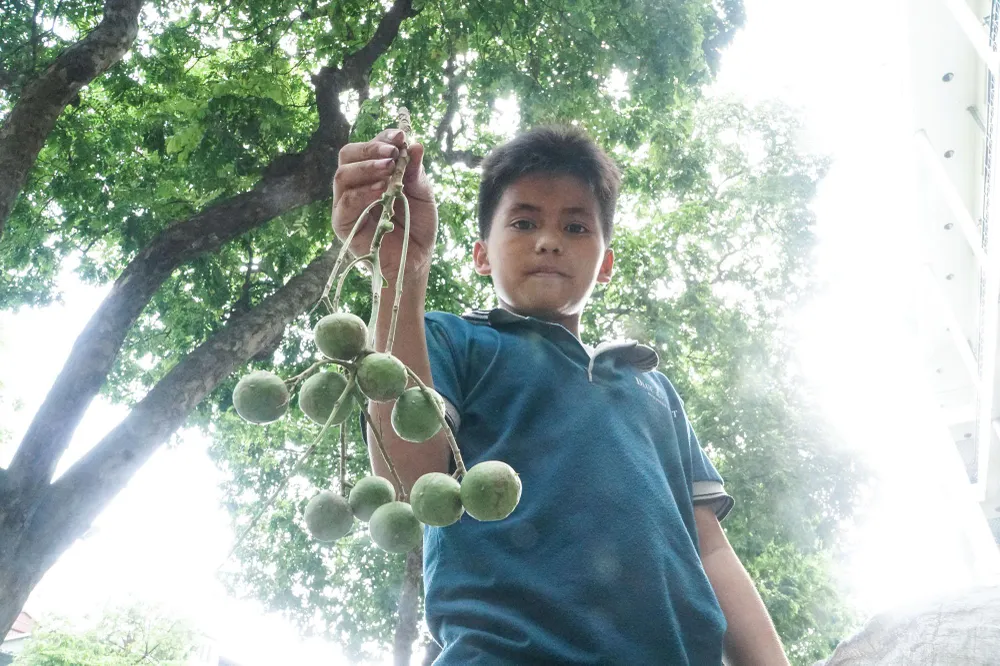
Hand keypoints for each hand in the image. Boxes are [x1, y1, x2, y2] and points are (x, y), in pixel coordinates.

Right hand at [332, 128, 437, 284]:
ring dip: (365, 167)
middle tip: (392, 152)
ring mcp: (347, 204)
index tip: (400, 135)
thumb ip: (415, 172)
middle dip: (370, 148)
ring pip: (342, 175)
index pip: (369, 147)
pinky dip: (362, 192)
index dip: (382, 137)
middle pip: (348, 155)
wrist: (417, 260)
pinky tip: (381, 190)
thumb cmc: (418, 227)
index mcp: (373, 173)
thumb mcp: (423, 195)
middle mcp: (356, 185)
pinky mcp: (343, 224)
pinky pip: (345, 202)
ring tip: (388, 168)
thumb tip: (415, 144)